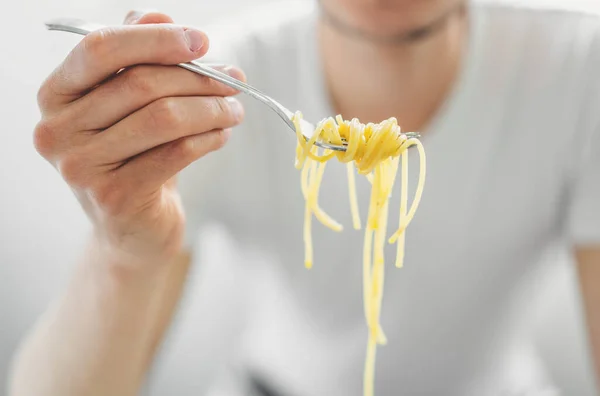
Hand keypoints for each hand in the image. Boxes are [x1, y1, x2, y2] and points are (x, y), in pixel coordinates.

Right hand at [34, 11, 244, 267]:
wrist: (131, 225)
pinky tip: (222, 134)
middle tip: (234, 81)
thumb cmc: (133, 155)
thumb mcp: (129, 104)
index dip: (156, 40)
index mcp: (55, 95)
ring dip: (212, 109)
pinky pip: (176, 153)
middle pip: (140, 84)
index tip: (203, 41)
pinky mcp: (114, 196)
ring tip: (234, 110)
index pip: (100, 49)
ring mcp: (81, 167)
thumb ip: (136, 56)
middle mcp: (56, 130)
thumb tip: (159, 17)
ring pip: (163, 118)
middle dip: (198, 78)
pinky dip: (209, 138)